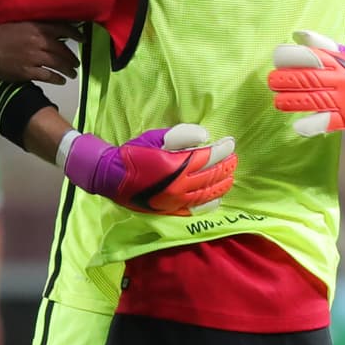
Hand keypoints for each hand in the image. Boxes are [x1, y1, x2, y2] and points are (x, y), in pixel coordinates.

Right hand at [0, 22, 81, 85]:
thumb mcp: (17, 24)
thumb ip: (34, 27)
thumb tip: (49, 29)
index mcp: (35, 27)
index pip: (63, 29)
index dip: (76, 34)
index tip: (83, 39)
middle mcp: (38, 41)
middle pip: (62, 49)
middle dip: (72, 57)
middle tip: (76, 62)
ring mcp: (33, 57)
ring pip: (58, 64)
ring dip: (68, 69)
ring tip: (72, 73)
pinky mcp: (27, 72)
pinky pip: (48, 76)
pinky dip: (57, 79)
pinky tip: (62, 81)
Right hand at [63, 124, 236, 214]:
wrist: (111, 176)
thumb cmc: (133, 153)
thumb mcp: (155, 137)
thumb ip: (181, 135)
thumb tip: (205, 137)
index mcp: (177, 165)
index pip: (208, 158)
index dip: (223, 150)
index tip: (231, 144)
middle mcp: (180, 185)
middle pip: (211, 176)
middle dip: (226, 166)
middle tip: (233, 158)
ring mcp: (177, 200)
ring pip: (207, 193)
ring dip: (222, 184)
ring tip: (230, 176)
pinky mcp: (171, 210)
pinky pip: (196, 209)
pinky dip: (210, 203)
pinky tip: (216, 198)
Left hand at [267, 30, 344, 135]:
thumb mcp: (343, 54)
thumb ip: (320, 44)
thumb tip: (298, 34)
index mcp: (340, 62)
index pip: (312, 56)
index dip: (291, 57)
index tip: (278, 59)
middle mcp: (342, 80)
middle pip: (309, 79)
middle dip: (286, 80)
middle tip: (272, 81)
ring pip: (314, 100)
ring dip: (292, 102)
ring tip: (278, 101)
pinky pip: (327, 122)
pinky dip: (311, 125)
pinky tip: (298, 126)